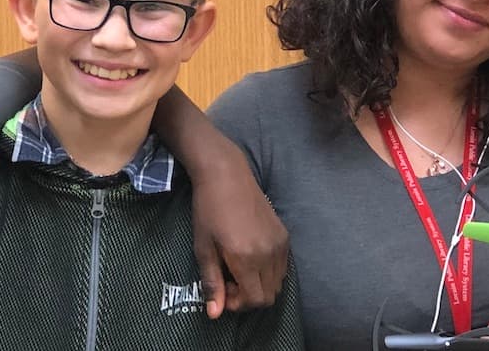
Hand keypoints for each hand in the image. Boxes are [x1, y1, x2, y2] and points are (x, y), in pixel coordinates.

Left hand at [190, 157, 288, 318]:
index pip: (255, 300)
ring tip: (239, 270)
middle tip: (229, 281)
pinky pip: (283, 266)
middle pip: (269, 296)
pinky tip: (251, 258)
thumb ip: (212, 282)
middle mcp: (269, 253)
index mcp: (247, 258)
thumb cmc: (208, 210)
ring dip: (260, 285)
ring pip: (278, 283)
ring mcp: (280, 244)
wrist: (227, 175)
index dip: (239, 304)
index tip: (223, 291)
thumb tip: (214, 314)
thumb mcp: (203, 248)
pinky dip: (269, 272)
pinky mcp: (284, 234)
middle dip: (249, 297)